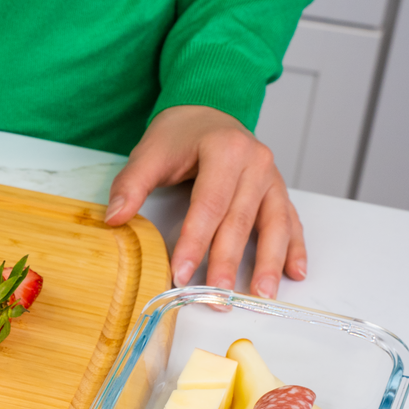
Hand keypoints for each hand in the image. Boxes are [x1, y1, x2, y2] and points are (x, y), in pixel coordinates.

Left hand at [103, 105, 305, 298]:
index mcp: (225, 150)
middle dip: (229, 261)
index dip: (195, 242)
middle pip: (241, 219)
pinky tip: (294, 273)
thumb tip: (114, 218)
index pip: (209, 205)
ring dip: (270, 261)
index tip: (182, 273)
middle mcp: (255, 162)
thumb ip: (131, 185)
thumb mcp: (149, 154)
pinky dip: (294, 247)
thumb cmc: (179, 136)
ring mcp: (271, 177)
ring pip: (275, 223)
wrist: (206, 113)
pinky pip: (291, 220)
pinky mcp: (278, 190)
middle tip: (220, 296)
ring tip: (262, 295)